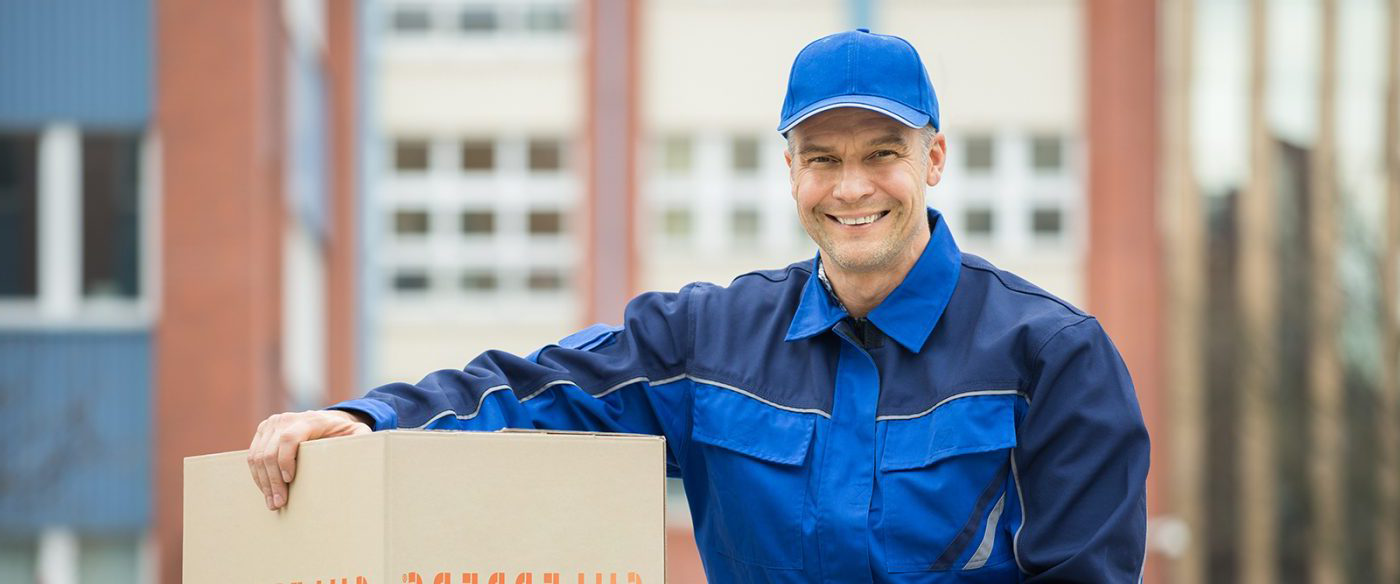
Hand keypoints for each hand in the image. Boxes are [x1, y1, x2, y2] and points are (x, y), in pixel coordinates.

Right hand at [247, 409, 371, 509]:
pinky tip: (267, 491)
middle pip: (270, 451)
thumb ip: (363, 442)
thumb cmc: (345, 433)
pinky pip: (253, 455)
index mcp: (310, 420)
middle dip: (273, 480)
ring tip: (272, 502)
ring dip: (263, 482)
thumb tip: (366, 455)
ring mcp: (272, 424)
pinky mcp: (263, 431)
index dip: (285, 460)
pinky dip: (258, 475)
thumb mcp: (359, 435)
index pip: (289, 438)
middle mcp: (286, 418)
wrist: (330, 420)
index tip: (289, 481)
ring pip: (257, 455)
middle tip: (279, 503)